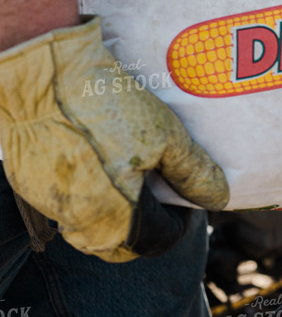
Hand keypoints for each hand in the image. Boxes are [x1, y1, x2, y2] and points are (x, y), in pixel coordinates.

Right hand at [0, 16, 228, 261]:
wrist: (41, 72)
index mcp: (116, 218)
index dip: (179, 223)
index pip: (157, 241)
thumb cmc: (107, 104)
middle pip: (121, 243)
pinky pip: (65, 202)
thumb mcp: (166, 136)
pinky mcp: (29, 180)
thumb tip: (218, 199)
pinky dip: (88, 194)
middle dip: (147, 226)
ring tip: (135, 176)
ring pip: (89, 227)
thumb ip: (193, 173)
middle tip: (162, 193)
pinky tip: (101, 162)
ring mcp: (49, 202)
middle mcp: (79, 221)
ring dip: (116, 213)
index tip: (187, 200)